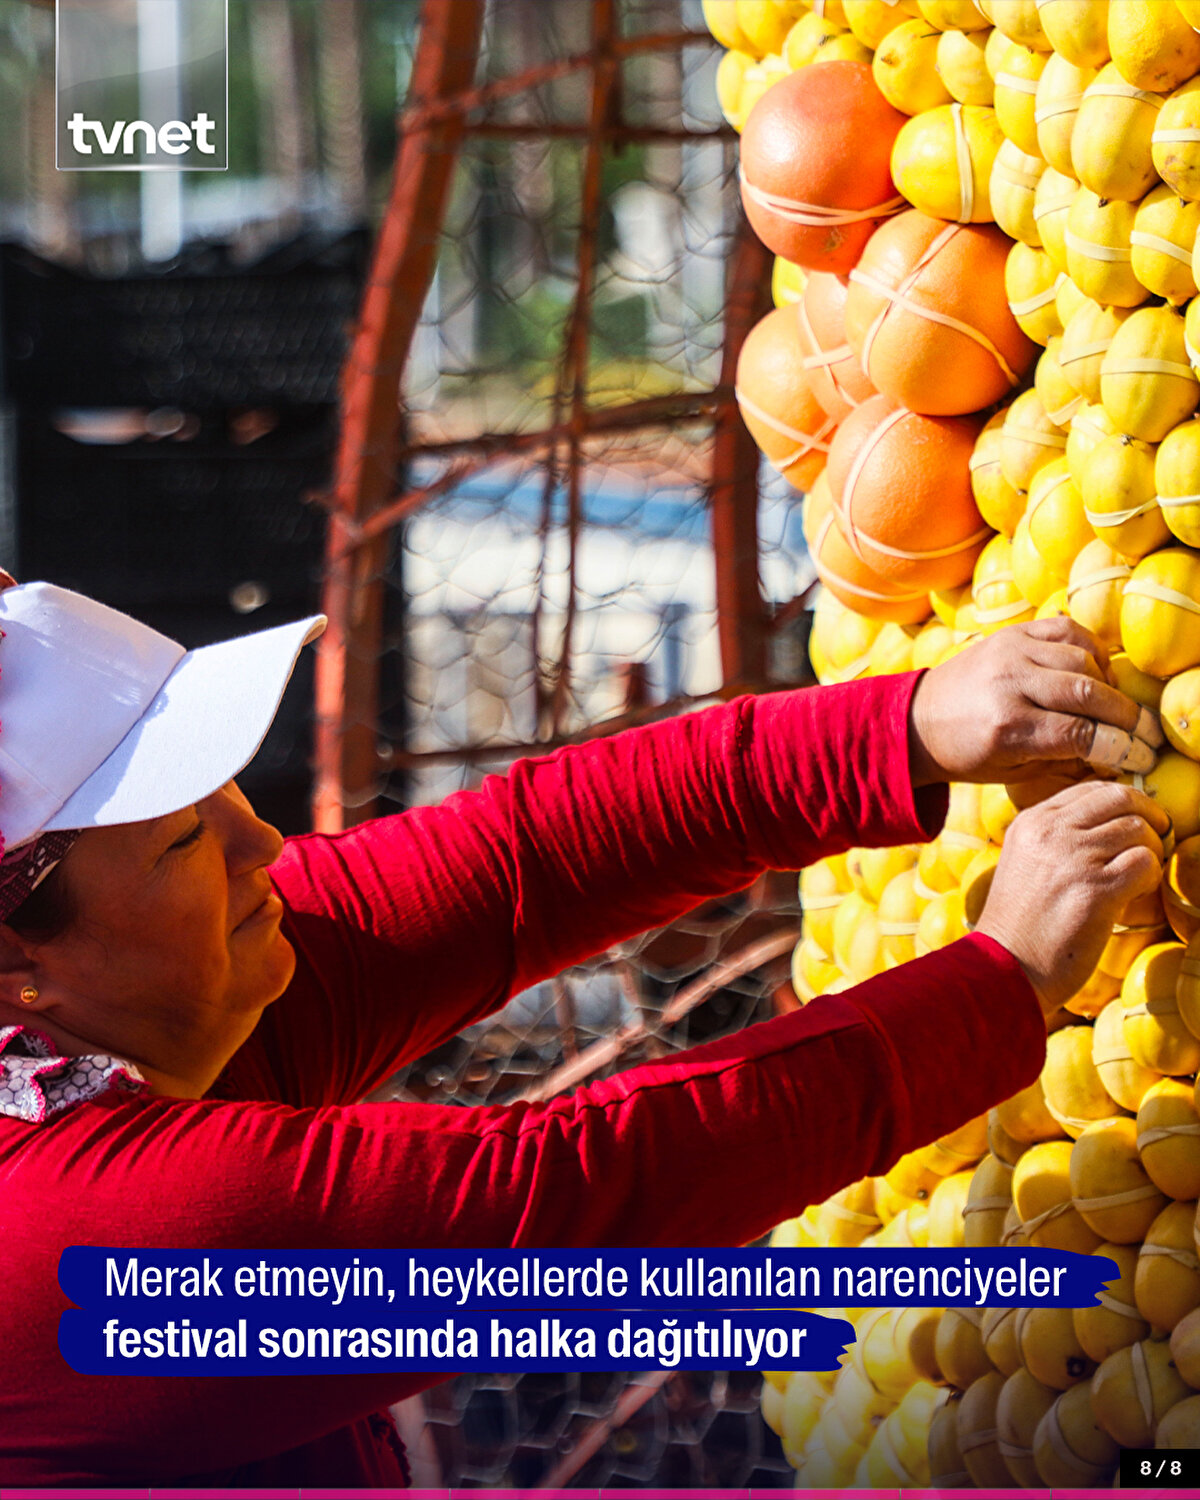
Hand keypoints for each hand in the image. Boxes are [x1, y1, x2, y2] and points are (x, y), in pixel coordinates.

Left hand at [907, 617, 1162, 786]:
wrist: (920, 718)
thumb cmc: (968, 753)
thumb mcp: (1013, 771)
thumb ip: (1065, 760)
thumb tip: (1116, 753)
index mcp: (1007, 727)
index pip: (1080, 733)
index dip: (1117, 746)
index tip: (1137, 754)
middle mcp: (1010, 683)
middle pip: (1088, 693)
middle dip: (1122, 716)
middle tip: (1138, 730)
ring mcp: (1011, 651)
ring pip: (1083, 660)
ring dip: (1108, 684)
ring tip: (1112, 704)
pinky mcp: (1012, 632)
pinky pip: (1067, 630)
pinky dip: (1090, 650)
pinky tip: (1095, 672)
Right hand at [975, 781, 1168, 1015]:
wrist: (1004, 967)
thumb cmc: (1017, 924)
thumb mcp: (1024, 862)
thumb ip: (1056, 839)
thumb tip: (1108, 827)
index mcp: (1031, 822)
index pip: (1091, 789)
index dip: (1123, 802)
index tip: (1134, 822)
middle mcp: (1051, 831)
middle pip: (1120, 798)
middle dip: (1149, 816)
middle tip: (1157, 839)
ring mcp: (1074, 857)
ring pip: (1139, 829)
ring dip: (1151, 852)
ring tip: (1138, 877)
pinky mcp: (1096, 889)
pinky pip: (1146, 863)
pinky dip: (1151, 877)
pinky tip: (1135, 894)